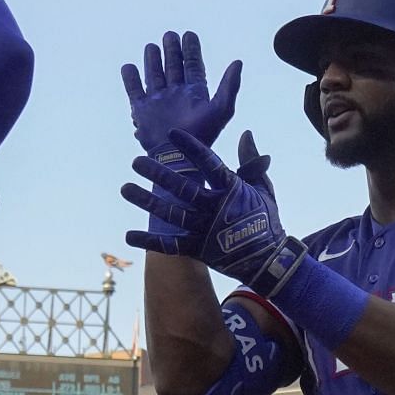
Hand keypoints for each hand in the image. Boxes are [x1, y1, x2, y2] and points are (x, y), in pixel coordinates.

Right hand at [120, 31, 241, 170]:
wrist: (178, 157)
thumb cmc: (202, 136)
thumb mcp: (222, 109)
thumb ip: (230, 86)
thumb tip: (238, 62)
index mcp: (194, 93)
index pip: (193, 65)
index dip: (191, 49)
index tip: (189, 35)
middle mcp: (176, 94)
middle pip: (173, 66)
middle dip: (172, 50)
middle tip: (170, 35)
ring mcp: (158, 101)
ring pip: (154, 74)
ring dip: (152, 60)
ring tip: (152, 47)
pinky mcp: (142, 110)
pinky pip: (134, 90)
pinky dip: (130, 79)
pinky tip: (129, 67)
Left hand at [123, 128, 295, 283]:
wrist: (269, 261)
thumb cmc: (265, 220)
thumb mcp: (262, 188)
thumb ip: (251, 161)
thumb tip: (246, 134)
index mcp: (231, 189)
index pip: (208, 163)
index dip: (191, 148)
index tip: (172, 135)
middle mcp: (215, 208)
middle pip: (182, 188)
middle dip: (158, 174)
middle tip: (136, 162)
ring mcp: (205, 230)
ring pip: (171, 214)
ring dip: (147, 201)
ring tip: (125, 189)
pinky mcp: (199, 250)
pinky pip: (170, 246)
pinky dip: (149, 241)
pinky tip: (128, 235)